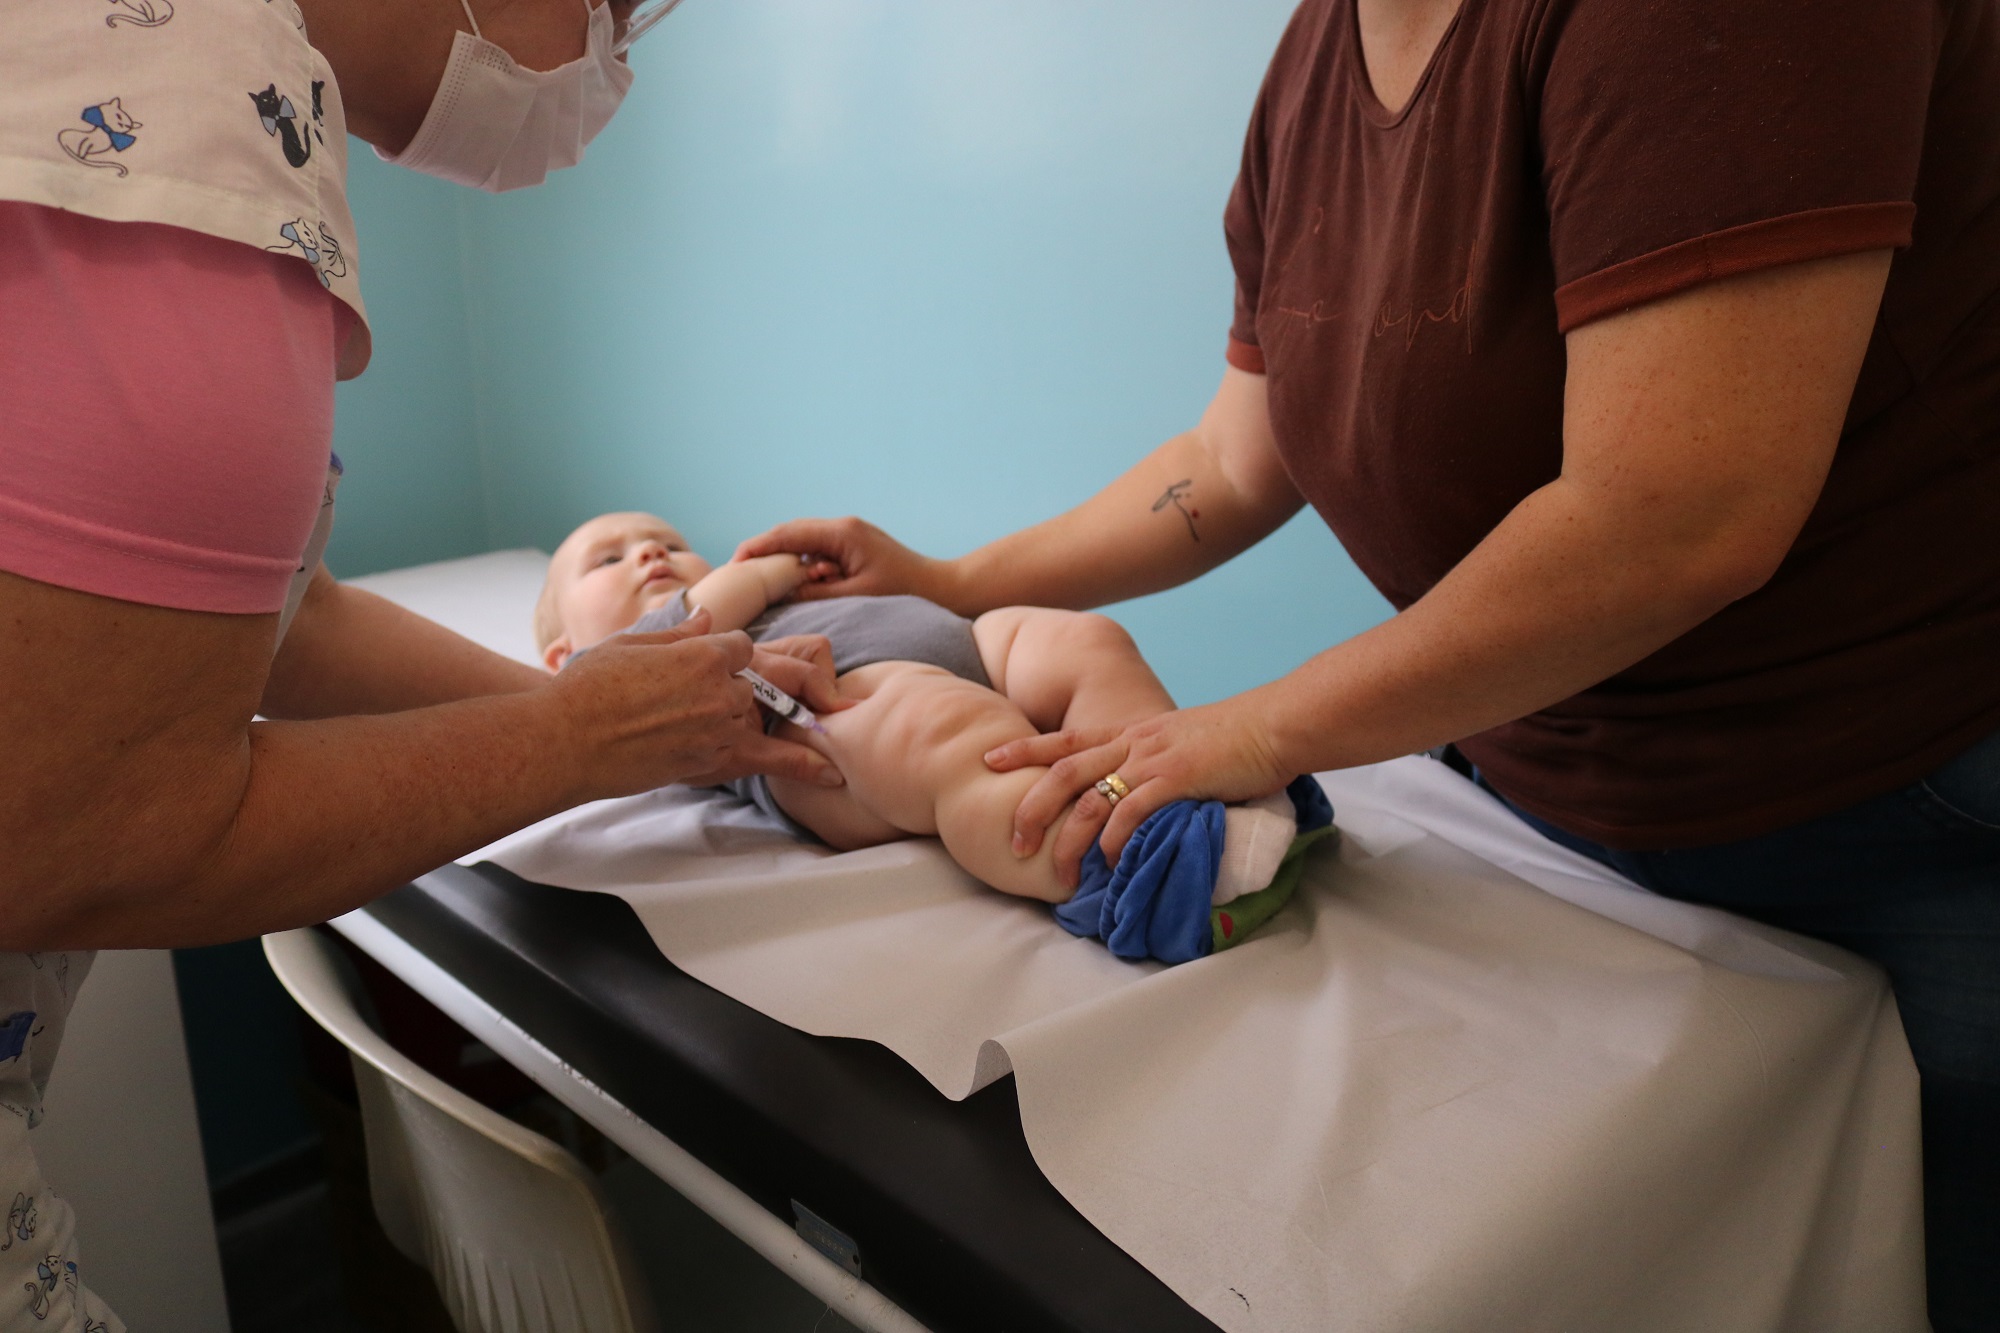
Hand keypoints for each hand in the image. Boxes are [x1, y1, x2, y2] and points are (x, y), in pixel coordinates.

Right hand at [547, 608, 842, 799]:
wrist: (566, 740)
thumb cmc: (588, 688)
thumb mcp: (633, 644)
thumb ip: (680, 634)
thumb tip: (708, 617)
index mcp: (702, 650)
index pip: (743, 647)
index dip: (731, 657)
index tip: (717, 669)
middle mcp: (720, 685)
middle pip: (759, 683)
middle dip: (752, 690)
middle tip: (736, 702)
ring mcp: (722, 724)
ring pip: (761, 717)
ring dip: (761, 722)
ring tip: (775, 729)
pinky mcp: (716, 760)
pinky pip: (774, 761)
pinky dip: (806, 767)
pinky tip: (833, 775)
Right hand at [733, 517, 950, 605]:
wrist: (942, 587)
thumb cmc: (904, 593)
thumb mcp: (854, 596)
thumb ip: (815, 592)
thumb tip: (782, 591)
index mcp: (842, 533)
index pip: (788, 533)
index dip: (758, 546)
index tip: (734, 562)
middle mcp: (843, 526)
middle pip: (791, 532)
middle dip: (764, 551)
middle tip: (738, 571)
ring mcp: (849, 534)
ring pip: (803, 540)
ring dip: (784, 558)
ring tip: (759, 578)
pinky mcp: (854, 545)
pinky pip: (818, 549)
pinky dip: (801, 562)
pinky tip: (792, 581)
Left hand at [984, 698, 1291, 888]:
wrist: (1274, 724)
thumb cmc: (1237, 737)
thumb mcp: (1183, 744)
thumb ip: (1158, 766)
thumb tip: (1148, 797)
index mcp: (1131, 733)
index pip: (1065, 740)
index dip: (1024, 750)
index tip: (989, 760)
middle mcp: (1132, 743)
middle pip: (1061, 773)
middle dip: (1029, 808)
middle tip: (1012, 841)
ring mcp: (1151, 760)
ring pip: (1089, 799)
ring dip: (1068, 838)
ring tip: (1056, 870)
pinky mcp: (1175, 779)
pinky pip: (1131, 813)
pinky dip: (1115, 841)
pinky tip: (1110, 864)